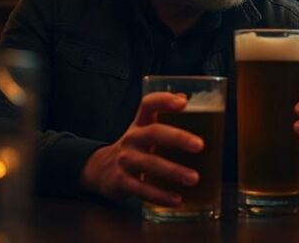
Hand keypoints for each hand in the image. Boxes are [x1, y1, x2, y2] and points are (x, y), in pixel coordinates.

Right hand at [79, 92, 203, 204]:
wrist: (99, 169)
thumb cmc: (134, 146)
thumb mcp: (145, 129)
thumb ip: (165, 115)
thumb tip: (189, 99)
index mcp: (140, 123)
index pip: (148, 104)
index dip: (164, 101)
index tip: (183, 103)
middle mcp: (132, 138)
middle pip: (154, 133)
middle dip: (178, 138)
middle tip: (199, 145)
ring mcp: (125, 160)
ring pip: (149, 163)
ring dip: (173, 171)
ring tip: (193, 178)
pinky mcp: (120, 182)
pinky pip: (141, 189)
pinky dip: (160, 195)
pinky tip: (176, 199)